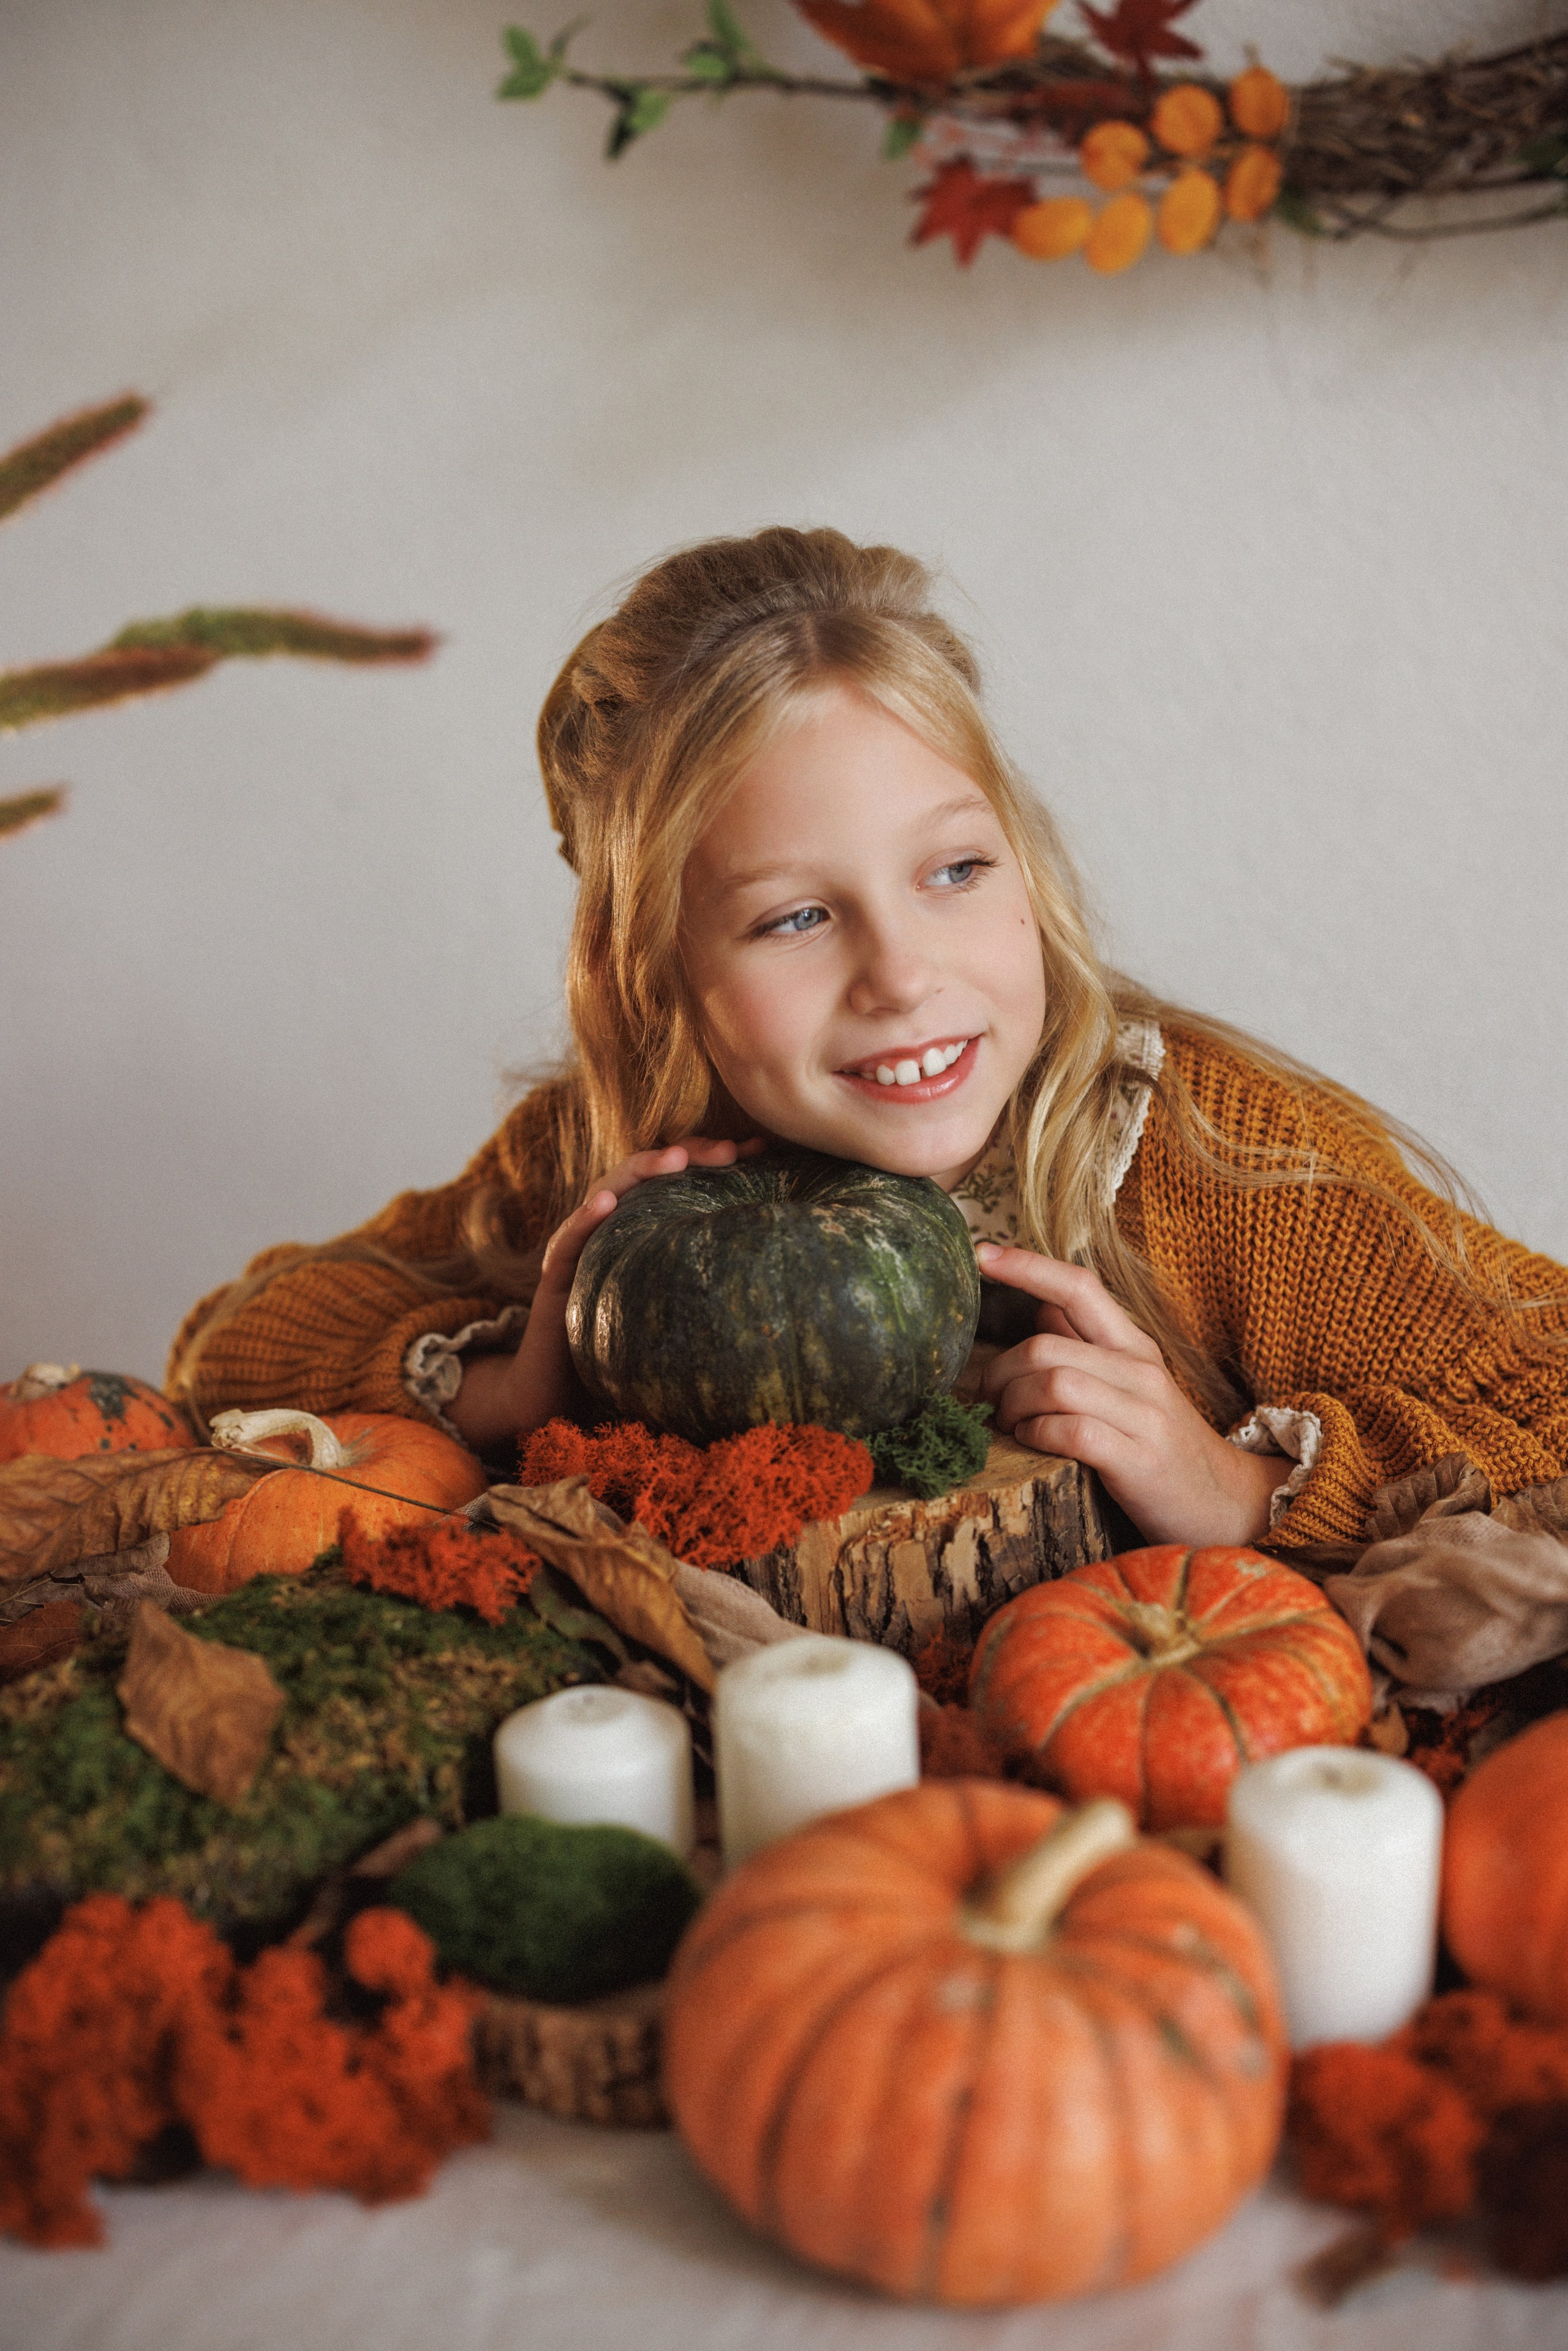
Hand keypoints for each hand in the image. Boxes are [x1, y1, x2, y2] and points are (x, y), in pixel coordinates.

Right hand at [448, 1137, 758, 1448]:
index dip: (713, 1160)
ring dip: (641, 1170)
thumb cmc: (624, 1351)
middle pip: (648, 1175)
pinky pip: (567, 1241)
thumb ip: (711, 1284)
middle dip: (688, 1155)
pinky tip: (605, 1203)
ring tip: (675, 1159)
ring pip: (608, 1191)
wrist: (558, 1390)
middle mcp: (611, 1228)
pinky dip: (584, 1218)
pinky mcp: (556, 1275)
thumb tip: (784, 1276)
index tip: (760, 1150)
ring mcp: (581, 1247)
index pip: (678, 1180)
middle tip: (729, 1149)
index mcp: (642, 1229)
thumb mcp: (676, 1308)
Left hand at [975, 1243, 1280, 1546]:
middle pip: (1045, 1345)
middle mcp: (1140, 1370)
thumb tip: (1042, 1305)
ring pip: (1052, 1384)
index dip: (1027, 1266)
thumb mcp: (1131, 1384)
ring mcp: (1142, 1414)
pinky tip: (1030, 1443)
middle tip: (987, 1398)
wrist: (1225, 1502)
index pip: (1078, 1285)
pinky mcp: (1137, 1458)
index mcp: (1133, 1345)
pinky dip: (1036, 1434)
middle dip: (999, 1371)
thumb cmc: (1161, 1442)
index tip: (980, 1253)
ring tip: (1007, 1423)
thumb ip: (1088, 1344)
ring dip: (1012, 1405)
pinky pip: (1069, 1430)